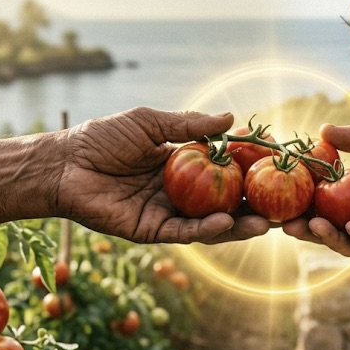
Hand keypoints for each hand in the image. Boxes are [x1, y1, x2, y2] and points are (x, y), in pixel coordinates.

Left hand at [57, 107, 269, 243]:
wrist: (63, 164)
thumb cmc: (101, 138)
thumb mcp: (149, 123)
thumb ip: (189, 125)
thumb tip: (232, 117)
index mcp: (181, 165)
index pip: (224, 169)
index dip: (249, 169)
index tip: (279, 166)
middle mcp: (179, 192)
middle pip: (224, 201)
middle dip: (253, 205)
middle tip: (286, 205)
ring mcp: (167, 213)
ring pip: (210, 223)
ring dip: (238, 224)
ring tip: (267, 222)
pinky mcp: (150, 231)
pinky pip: (184, 232)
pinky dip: (206, 229)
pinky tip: (226, 222)